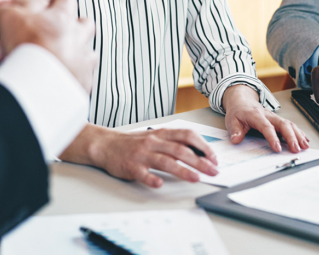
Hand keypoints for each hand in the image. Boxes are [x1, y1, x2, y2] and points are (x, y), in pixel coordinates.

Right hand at [0, 0, 96, 92]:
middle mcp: (80, 36)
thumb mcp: (6, 17)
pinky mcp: (83, 85)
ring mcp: (84, 61)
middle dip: (65, 28)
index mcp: (64, 16)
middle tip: (40, 37)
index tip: (37, 11)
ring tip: (46, 61)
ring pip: (85, 51)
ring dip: (69, 53)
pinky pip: (82, 78)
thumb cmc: (30, 45)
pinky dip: (69, 79)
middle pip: (82, 23)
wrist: (47, 86)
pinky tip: (53, 83)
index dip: (49, 3)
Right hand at [60, 124, 219, 187]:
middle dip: (200, 161)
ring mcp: (142, 154)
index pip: (187, 136)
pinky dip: (151, 179)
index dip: (203, 146)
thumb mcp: (155, 137)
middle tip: (213, 171)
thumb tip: (198, 152)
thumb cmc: (133, 143)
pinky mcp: (131, 166)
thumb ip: (173, 142)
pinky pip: (142, 173)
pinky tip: (159, 184)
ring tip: (195, 178)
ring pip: (166, 161)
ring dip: (182, 170)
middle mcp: (154, 142)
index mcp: (162, 134)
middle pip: (181, 150)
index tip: (213, 157)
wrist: (106, 145)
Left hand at [222, 84, 308, 152]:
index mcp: (256, 115)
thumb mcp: (231, 120)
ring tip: (304, 146)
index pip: (266, 126)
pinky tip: (304, 140)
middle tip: (296, 149)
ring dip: (298, 135)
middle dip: (291, 137)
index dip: (273, 137)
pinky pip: (290, 125)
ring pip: (289, 124)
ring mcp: (274, 117)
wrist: (242, 101)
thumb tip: (236, 139)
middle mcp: (268, 115)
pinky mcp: (278, 120)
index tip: (278, 148)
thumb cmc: (238, 112)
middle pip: (283, 124)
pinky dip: (298, 132)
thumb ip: (235, 130)